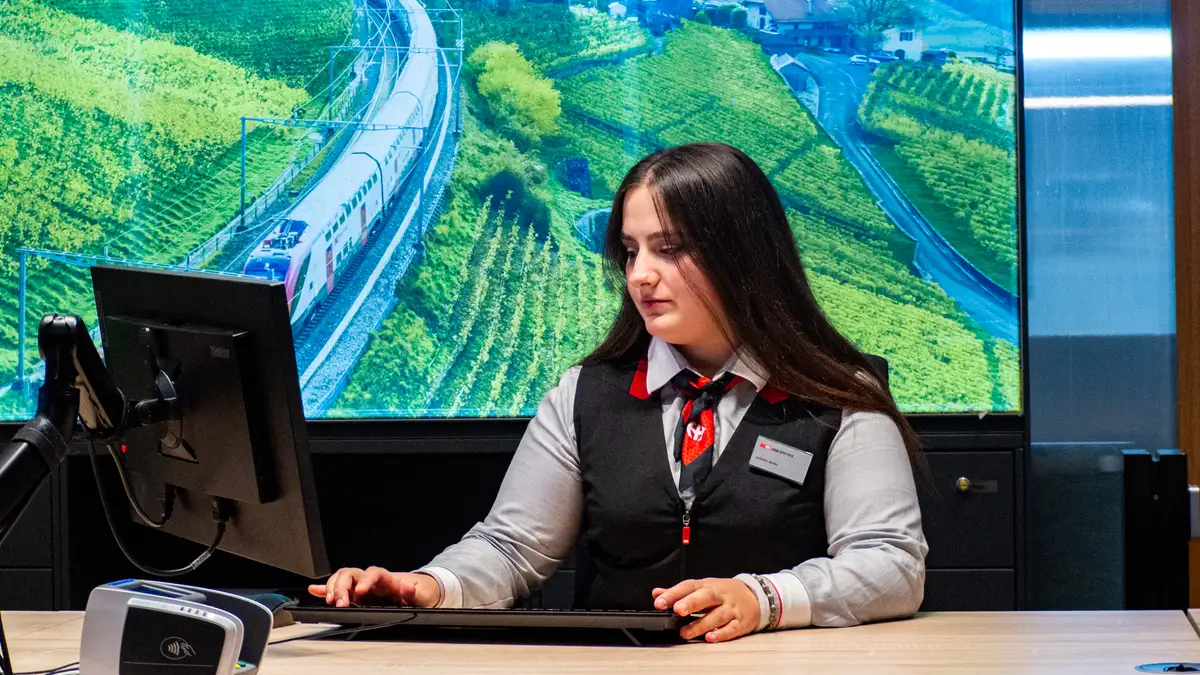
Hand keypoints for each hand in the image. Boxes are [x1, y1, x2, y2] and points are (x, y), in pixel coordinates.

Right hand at [307, 567, 441, 607]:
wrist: (418, 592)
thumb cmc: (419, 594)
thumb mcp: (422, 595)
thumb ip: (414, 593)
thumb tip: (409, 587)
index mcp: (388, 579)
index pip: (374, 573)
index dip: (366, 580)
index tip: (359, 591)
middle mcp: (372, 579)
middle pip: (352, 574)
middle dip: (343, 586)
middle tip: (339, 602)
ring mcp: (362, 585)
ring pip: (343, 578)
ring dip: (333, 588)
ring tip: (330, 601)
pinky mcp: (356, 594)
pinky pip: (339, 588)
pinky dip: (326, 589)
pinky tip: (315, 590)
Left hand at [652, 578, 760, 642]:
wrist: (755, 596)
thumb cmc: (724, 593)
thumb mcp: (702, 587)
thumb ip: (679, 592)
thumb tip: (657, 593)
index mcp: (707, 585)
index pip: (689, 586)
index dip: (673, 593)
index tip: (660, 602)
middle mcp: (719, 596)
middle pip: (706, 597)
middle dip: (691, 603)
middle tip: (677, 610)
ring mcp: (731, 609)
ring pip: (717, 615)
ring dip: (701, 624)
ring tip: (685, 632)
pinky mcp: (741, 622)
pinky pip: (731, 628)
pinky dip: (721, 633)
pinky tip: (710, 638)